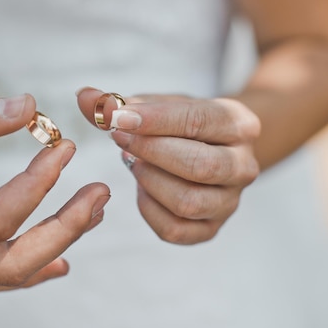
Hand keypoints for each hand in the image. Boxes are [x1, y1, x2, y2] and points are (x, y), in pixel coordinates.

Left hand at [77, 88, 258, 244]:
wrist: (211, 149)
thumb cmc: (181, 124)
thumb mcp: (159, 105)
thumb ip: (120, 103)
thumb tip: (84, 96)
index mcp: (240, 124)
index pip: (198, 122)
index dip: (154, 121)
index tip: (118, 119)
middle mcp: (244, 166)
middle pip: (199, 166)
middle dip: (151, 151)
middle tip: (119, 138)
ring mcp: (230, 202)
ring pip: (188, 202)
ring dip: (149, 181)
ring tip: (133, 162)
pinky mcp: (210, 229)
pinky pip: (174, 230)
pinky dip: (148, 209)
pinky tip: (142, 188)